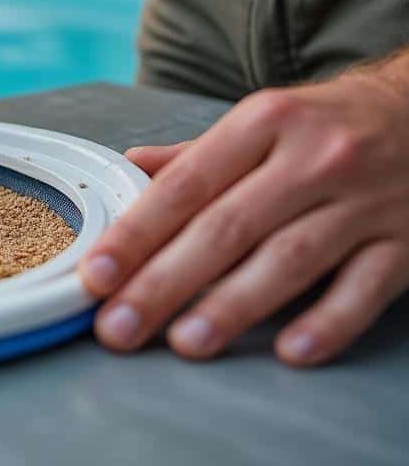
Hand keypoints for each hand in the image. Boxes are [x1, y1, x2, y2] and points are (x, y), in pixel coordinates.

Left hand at [79, 71, 408, 365]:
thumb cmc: (327, 125)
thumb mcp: (262, 122)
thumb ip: (196, 156)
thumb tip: (128, 168)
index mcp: (265, 122)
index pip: (188, 185)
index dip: (137, 234)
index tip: (96, 275)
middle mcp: (314, 158)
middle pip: (227, 228)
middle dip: (165, 282)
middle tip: (118, 327)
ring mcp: (364, 201)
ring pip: (290, 259)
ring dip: (233, 306)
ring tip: (185, 343)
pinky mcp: (408, 241)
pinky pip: (366, 288)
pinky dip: (328, 321)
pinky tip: (291, 351)